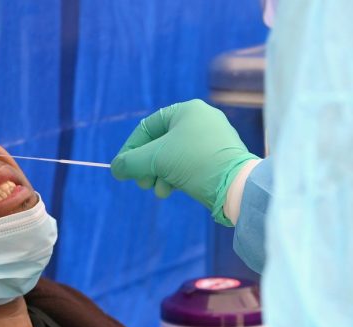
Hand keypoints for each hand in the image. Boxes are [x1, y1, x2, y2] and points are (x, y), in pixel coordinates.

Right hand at [111, 99, 258, 225]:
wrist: (236, 185)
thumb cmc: (195, 162)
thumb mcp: (156, 159)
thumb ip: (131, 162)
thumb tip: (116, 168)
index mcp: (187, 110)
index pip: (148, 127)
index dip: (131, 148)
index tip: (123, 168)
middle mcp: (202, 119)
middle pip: (161, 143)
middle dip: (147, 166)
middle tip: (142, 183)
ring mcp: (213, 138)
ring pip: (174, 156)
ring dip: (160, 175)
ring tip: (158, 191)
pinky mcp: (219, 157)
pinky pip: (190, 164)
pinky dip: (176, 176)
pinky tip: (171, 190)